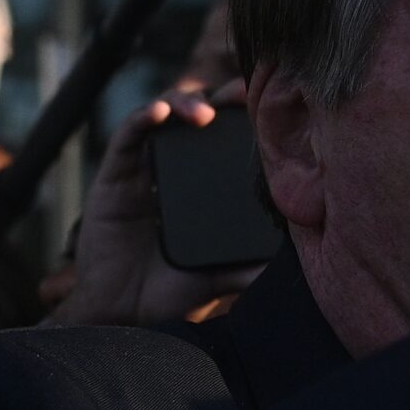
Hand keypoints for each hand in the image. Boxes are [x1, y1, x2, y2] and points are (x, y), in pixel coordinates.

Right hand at [48, 89, 259, 328]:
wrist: (119, 314)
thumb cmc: (167, 293)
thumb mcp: (216, 279)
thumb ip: (247, 268)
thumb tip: (295, 263)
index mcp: (204, 187)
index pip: (229, 139)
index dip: (248, 118)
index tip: (272, 107)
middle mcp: (177, 169)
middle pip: (201, 116)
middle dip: (222, 97)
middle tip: (241, 95)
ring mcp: (145, 168)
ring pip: (165, 114)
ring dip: (185, 103)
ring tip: (204, 113)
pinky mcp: (115, 173)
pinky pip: (129, 135)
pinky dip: (143, 117)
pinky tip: (159, 113)